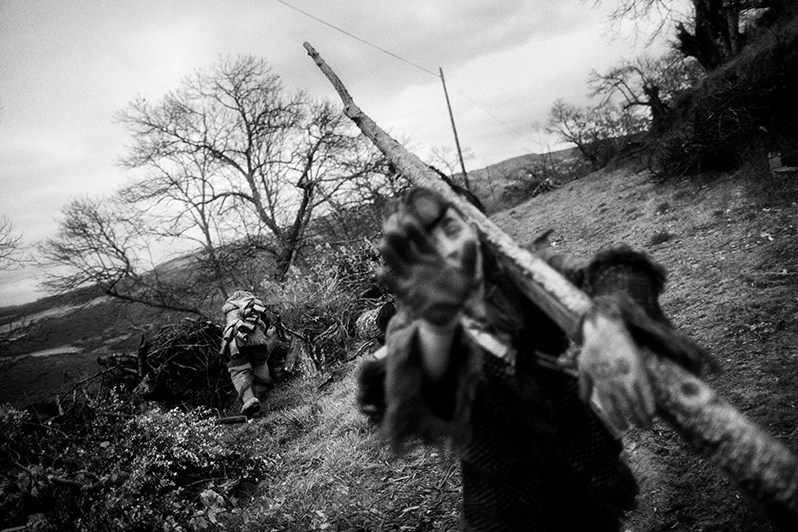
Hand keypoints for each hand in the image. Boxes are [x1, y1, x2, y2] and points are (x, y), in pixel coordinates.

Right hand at [379, 191, 480, 325]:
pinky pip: (395, 285)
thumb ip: (468, 257)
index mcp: (432, 257)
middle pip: (405, 248)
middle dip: (398, 238)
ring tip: (383, 244)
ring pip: (397, 263)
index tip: (407, 220)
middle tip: (390, 228)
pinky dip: (387, 279)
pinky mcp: (407, 293)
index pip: (421, 240)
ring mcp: (411, 278)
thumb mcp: (466, 274)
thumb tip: (470, 238)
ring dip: (389, 255)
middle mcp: (418, 265)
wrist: (452, 313)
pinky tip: (379, 271)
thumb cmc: (458, 292)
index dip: (414, 231)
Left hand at [578, 296, 655, 430]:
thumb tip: (583, 401)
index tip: (624, 428)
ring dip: (643, 416)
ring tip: (648, 424)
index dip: (618, 420)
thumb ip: (584, 386)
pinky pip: (645, 390)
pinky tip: (653, 412)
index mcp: (601, 384)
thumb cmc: (592, 348)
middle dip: (633, 421)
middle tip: (641, 428)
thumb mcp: (583, 367)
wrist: (605, 328)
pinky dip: (649, 403)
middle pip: (626, 409)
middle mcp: (614, 383)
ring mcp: (626, 377)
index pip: (611, 409)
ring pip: (636, 403)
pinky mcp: (638, 369)